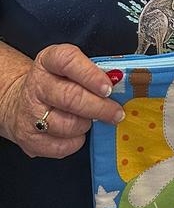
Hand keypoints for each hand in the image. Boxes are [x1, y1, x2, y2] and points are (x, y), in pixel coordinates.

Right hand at [0, 44, 123, 158]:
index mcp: (48, 61)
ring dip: (86, 125)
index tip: (108, 87)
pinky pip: (61, 146)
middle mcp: (36, 85)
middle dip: (100, 107)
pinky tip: (76, 133)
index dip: (90, 75)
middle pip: (70, 97)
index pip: (68, 61)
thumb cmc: (56, 84)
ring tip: (90, 120)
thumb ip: (93, 72)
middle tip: (117, 113)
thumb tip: (120, 84)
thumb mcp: (70, 68)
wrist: (19, 102)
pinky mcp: (29, 139)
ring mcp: (30, 114)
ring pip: (68, 125)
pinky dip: (75, 141)